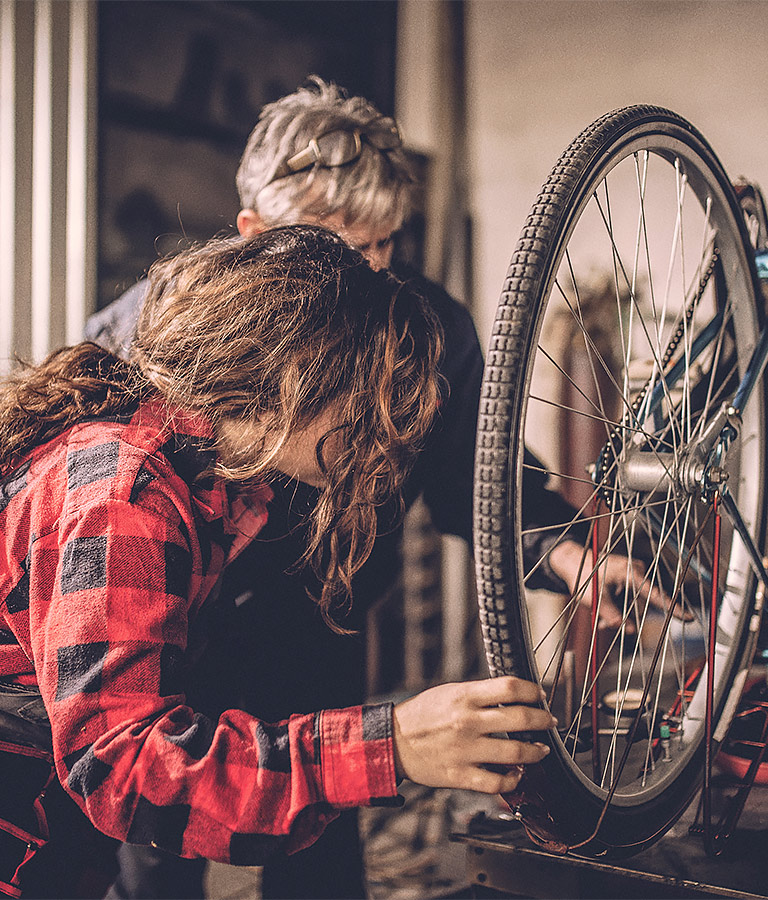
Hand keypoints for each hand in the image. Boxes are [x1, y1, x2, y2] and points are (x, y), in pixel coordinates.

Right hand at [392, 676, 555, 793]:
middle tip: (549, 721)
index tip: (540, 695)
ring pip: (515, 753)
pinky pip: (497, 782)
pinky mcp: (461, 774)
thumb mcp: (449, 692)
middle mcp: (468, 722)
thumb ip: (479, 694)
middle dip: (543, 720)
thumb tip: (510, 695)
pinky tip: (517, 775)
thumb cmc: (422, 715)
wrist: (393, 741)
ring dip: (535, 752)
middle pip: (520, 718)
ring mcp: (466, 750)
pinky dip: (513, 780)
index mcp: (465, 696)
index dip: (532, 691)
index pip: (510, 688)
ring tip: (541, 750)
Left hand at [548, 539, 681, 628]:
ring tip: (600, 619)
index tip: (689, 618)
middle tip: (604, 624)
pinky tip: (603, 615)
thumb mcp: (595, 599)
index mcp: (630, 573)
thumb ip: (612, 615)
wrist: (571, 560)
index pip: (655, 594)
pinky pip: (628, 599)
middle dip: (624, 618)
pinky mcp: (627, 580)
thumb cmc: (583, 575)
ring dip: (619, 615)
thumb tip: (629, 631)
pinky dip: (618, 608)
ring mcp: (632, 575)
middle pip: (640, 604)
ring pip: (633, 604)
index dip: (672, 608)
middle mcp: (635, 572)